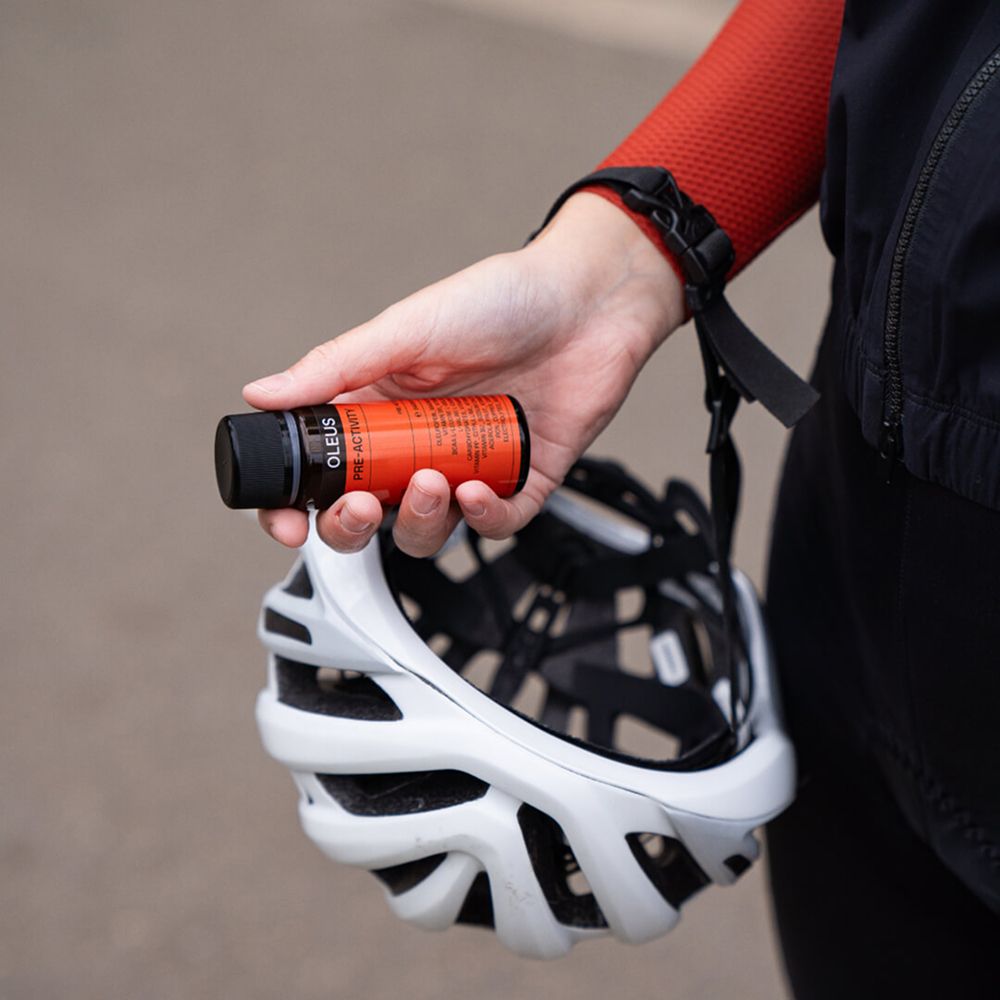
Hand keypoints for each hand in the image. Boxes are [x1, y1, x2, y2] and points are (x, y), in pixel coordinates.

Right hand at [243, 193, 683, 554]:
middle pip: (367, 514)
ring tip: (430, 482)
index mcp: (378, 408)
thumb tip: (261, 394)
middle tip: (360, 506)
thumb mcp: (405, 329)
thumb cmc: (499, 300)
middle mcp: (417, 443)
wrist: (588, 301)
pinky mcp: (521, 480)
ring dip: (417, 520)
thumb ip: (335, 367)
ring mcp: (468, 465)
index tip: (290, 522)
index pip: (323, 472)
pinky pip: (494, 524)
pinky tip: (477, 491)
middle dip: (353, 526)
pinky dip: (481, 519)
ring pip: (427, 528)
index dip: (298, 506)